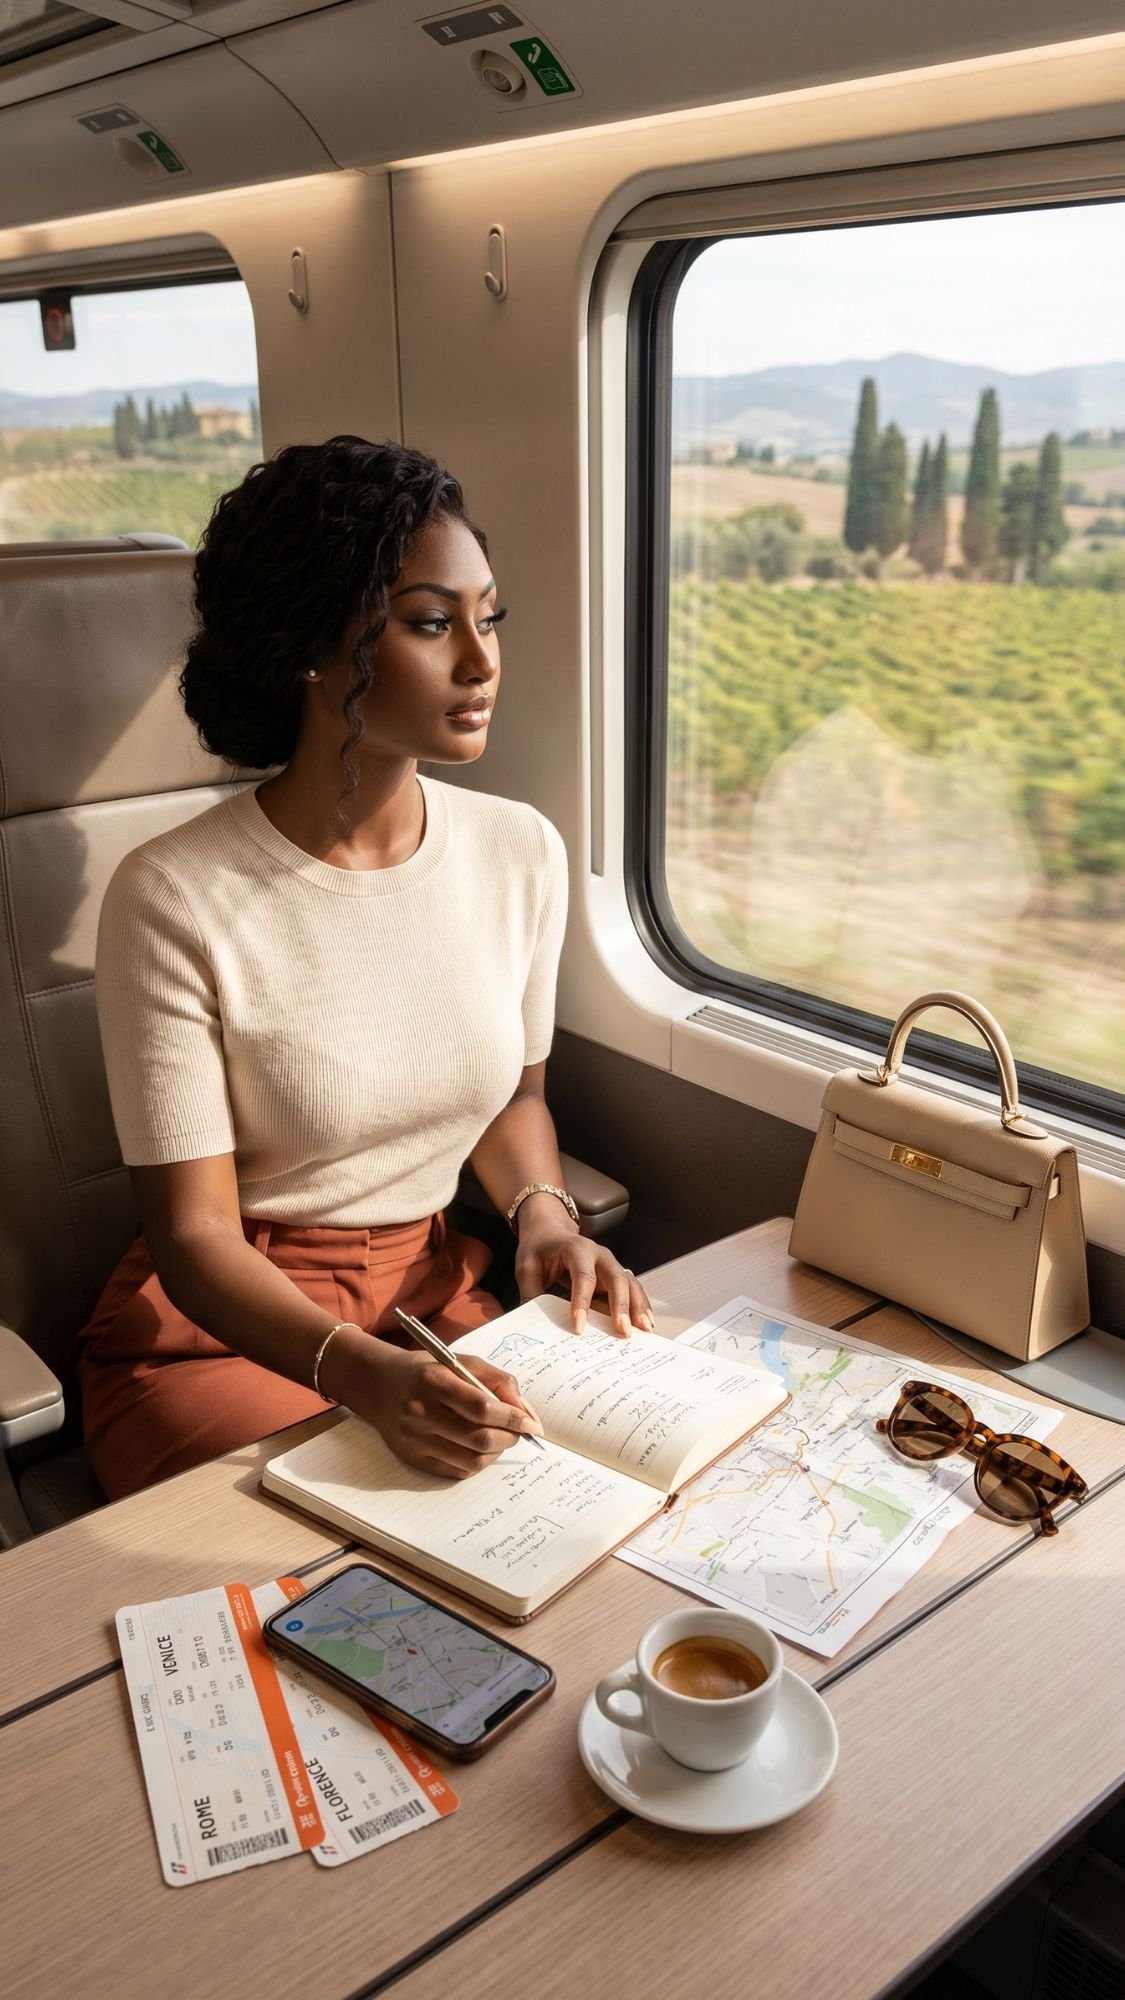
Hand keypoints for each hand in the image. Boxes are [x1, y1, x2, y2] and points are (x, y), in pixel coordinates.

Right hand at [322, 1329, 542, 1479]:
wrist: (377, 1385)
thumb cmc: (426, 1371)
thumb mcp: (459, 1361)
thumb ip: (497, 1380)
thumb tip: (525, 1412)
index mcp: (433, 1381)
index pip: (481, 1407)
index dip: (512, 1418)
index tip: (531, 1423)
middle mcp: (421, 1413)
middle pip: (479, 1438)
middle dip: (509, 1438)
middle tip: (518, 1432)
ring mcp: (415, 1440)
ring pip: (471, 1460)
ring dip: (496, 1453)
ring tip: (500, 1439)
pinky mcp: (412, 1458)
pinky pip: (456, 1472)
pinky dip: (477, 1463)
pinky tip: (480, 1449)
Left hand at [514, 1197, 654, 1337]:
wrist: (550, 1230)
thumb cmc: (538, 1248)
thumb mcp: (526, 1267)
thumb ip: (530, 1293)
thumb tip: (531, 1324)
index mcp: (575, 1249)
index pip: (582, 1276)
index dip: (582, 1302)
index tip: (579, 1327)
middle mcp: (599, 1254)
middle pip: (615, 1278)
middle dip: (621, 1306)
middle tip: (623, 1331)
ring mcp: (610, 1264)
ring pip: (629, 1283)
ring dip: (638, 1306)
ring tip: (644, 1329)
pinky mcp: (615, 1274)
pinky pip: (632, 1288)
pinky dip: (641, 1305)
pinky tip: (646, 1323)